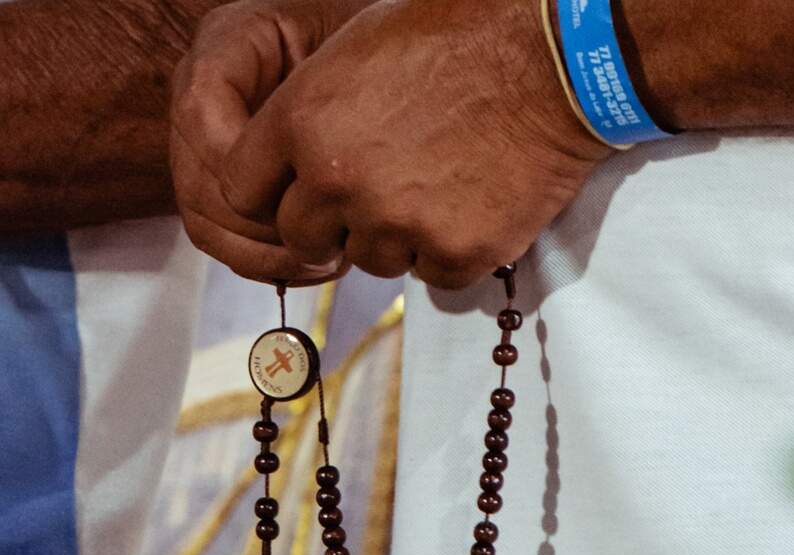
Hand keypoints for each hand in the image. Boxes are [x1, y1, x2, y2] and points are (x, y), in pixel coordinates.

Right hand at [170, 0, 369, 284]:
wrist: (386, 61)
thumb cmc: (379, 45)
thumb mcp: (357, 49)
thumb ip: (322, 95)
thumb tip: (304, 175)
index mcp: (229, 42)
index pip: (201, 110)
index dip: (243, 165)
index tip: (302, 193)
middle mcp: (204, 93)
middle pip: (196, 181)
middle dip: (261, 227)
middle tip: (324, 242)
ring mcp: (207, 144)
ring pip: (204, 220)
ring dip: (265, 254)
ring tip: (327, 258)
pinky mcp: (225, 185)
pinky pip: (224, 238)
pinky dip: (267, 263)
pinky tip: (315, 264)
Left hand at [214, 0, 611, 289]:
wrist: (552, 62)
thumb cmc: (458, 38)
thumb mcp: (356, 51)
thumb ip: (307, 111)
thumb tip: (287, 163)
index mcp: (302, 120)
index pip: (241, 190)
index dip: (273, 191)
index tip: (303, 189)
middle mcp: (339, 180)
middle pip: (301, 238)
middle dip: (331, 223)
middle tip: (379, 192)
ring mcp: (397, 224)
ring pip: (369, 260)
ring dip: (395, 236)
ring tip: (439, 185)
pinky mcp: (454, 253)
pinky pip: (432, 277)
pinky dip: (450, 251)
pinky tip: (473, 205)